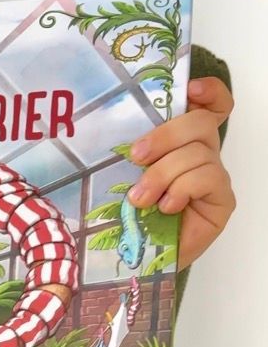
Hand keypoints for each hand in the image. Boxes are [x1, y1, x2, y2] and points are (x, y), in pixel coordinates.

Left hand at [127, 77, 235, 269]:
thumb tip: (124, 132)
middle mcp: (203, 154)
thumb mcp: (126, 173)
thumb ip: (137, 150)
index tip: (191, 89)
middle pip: (200, 123)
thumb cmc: (130, 214)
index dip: (209, 92)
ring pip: (197, 152)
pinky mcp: (221, 199)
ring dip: (163, 174)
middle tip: (136, 157)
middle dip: (165, 136)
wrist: (138, 257)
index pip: (211, 106)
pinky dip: (181, 189)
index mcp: (183, 141)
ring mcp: (214, 176)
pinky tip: (166, 207)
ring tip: (141, 198)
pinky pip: (207, 177)